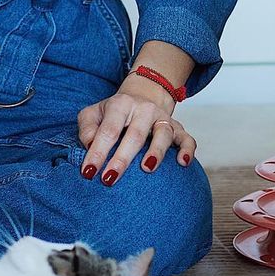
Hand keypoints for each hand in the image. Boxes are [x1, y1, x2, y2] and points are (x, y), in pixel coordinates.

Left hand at [77, 75, 196, 185]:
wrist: (142, 96)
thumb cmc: (113, 113)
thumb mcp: (94, 113)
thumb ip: (87, 128)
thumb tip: (90, 146)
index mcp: (120, 105)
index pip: (108, 130)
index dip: (97, 152)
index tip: (88, 172)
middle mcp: (143, 109)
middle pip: (135, 135)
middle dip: (122, 159)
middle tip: (109, 179)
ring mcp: (162, 118)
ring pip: (163, 134)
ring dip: (156, 151)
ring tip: (146, 168)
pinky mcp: (178, 128)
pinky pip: (187, 138)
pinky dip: (187, 150)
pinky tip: (182, 163)